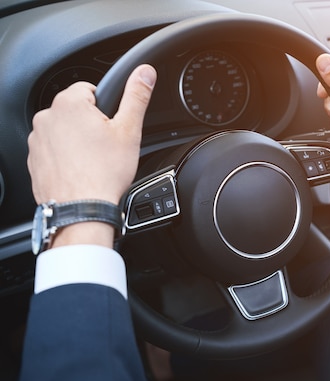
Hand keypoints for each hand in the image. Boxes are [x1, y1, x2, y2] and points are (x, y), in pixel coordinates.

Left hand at [27, 64, 156, 247]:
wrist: (82, 209)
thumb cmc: (104, 173)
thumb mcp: (129, 130)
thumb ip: (137, 96)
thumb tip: (145, 72)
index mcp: (69, 103)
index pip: (90, 89)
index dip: (107, 108)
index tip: (113, 127)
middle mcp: (47, 117)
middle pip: (76, 110)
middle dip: (92, 124)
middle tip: (107, 146)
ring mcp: (36, 140)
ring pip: (64, 131)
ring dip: (78, 140)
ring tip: (94, 161)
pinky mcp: (34, 159)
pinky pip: (53, 150)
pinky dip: (66, 157)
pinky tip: (81, 170)